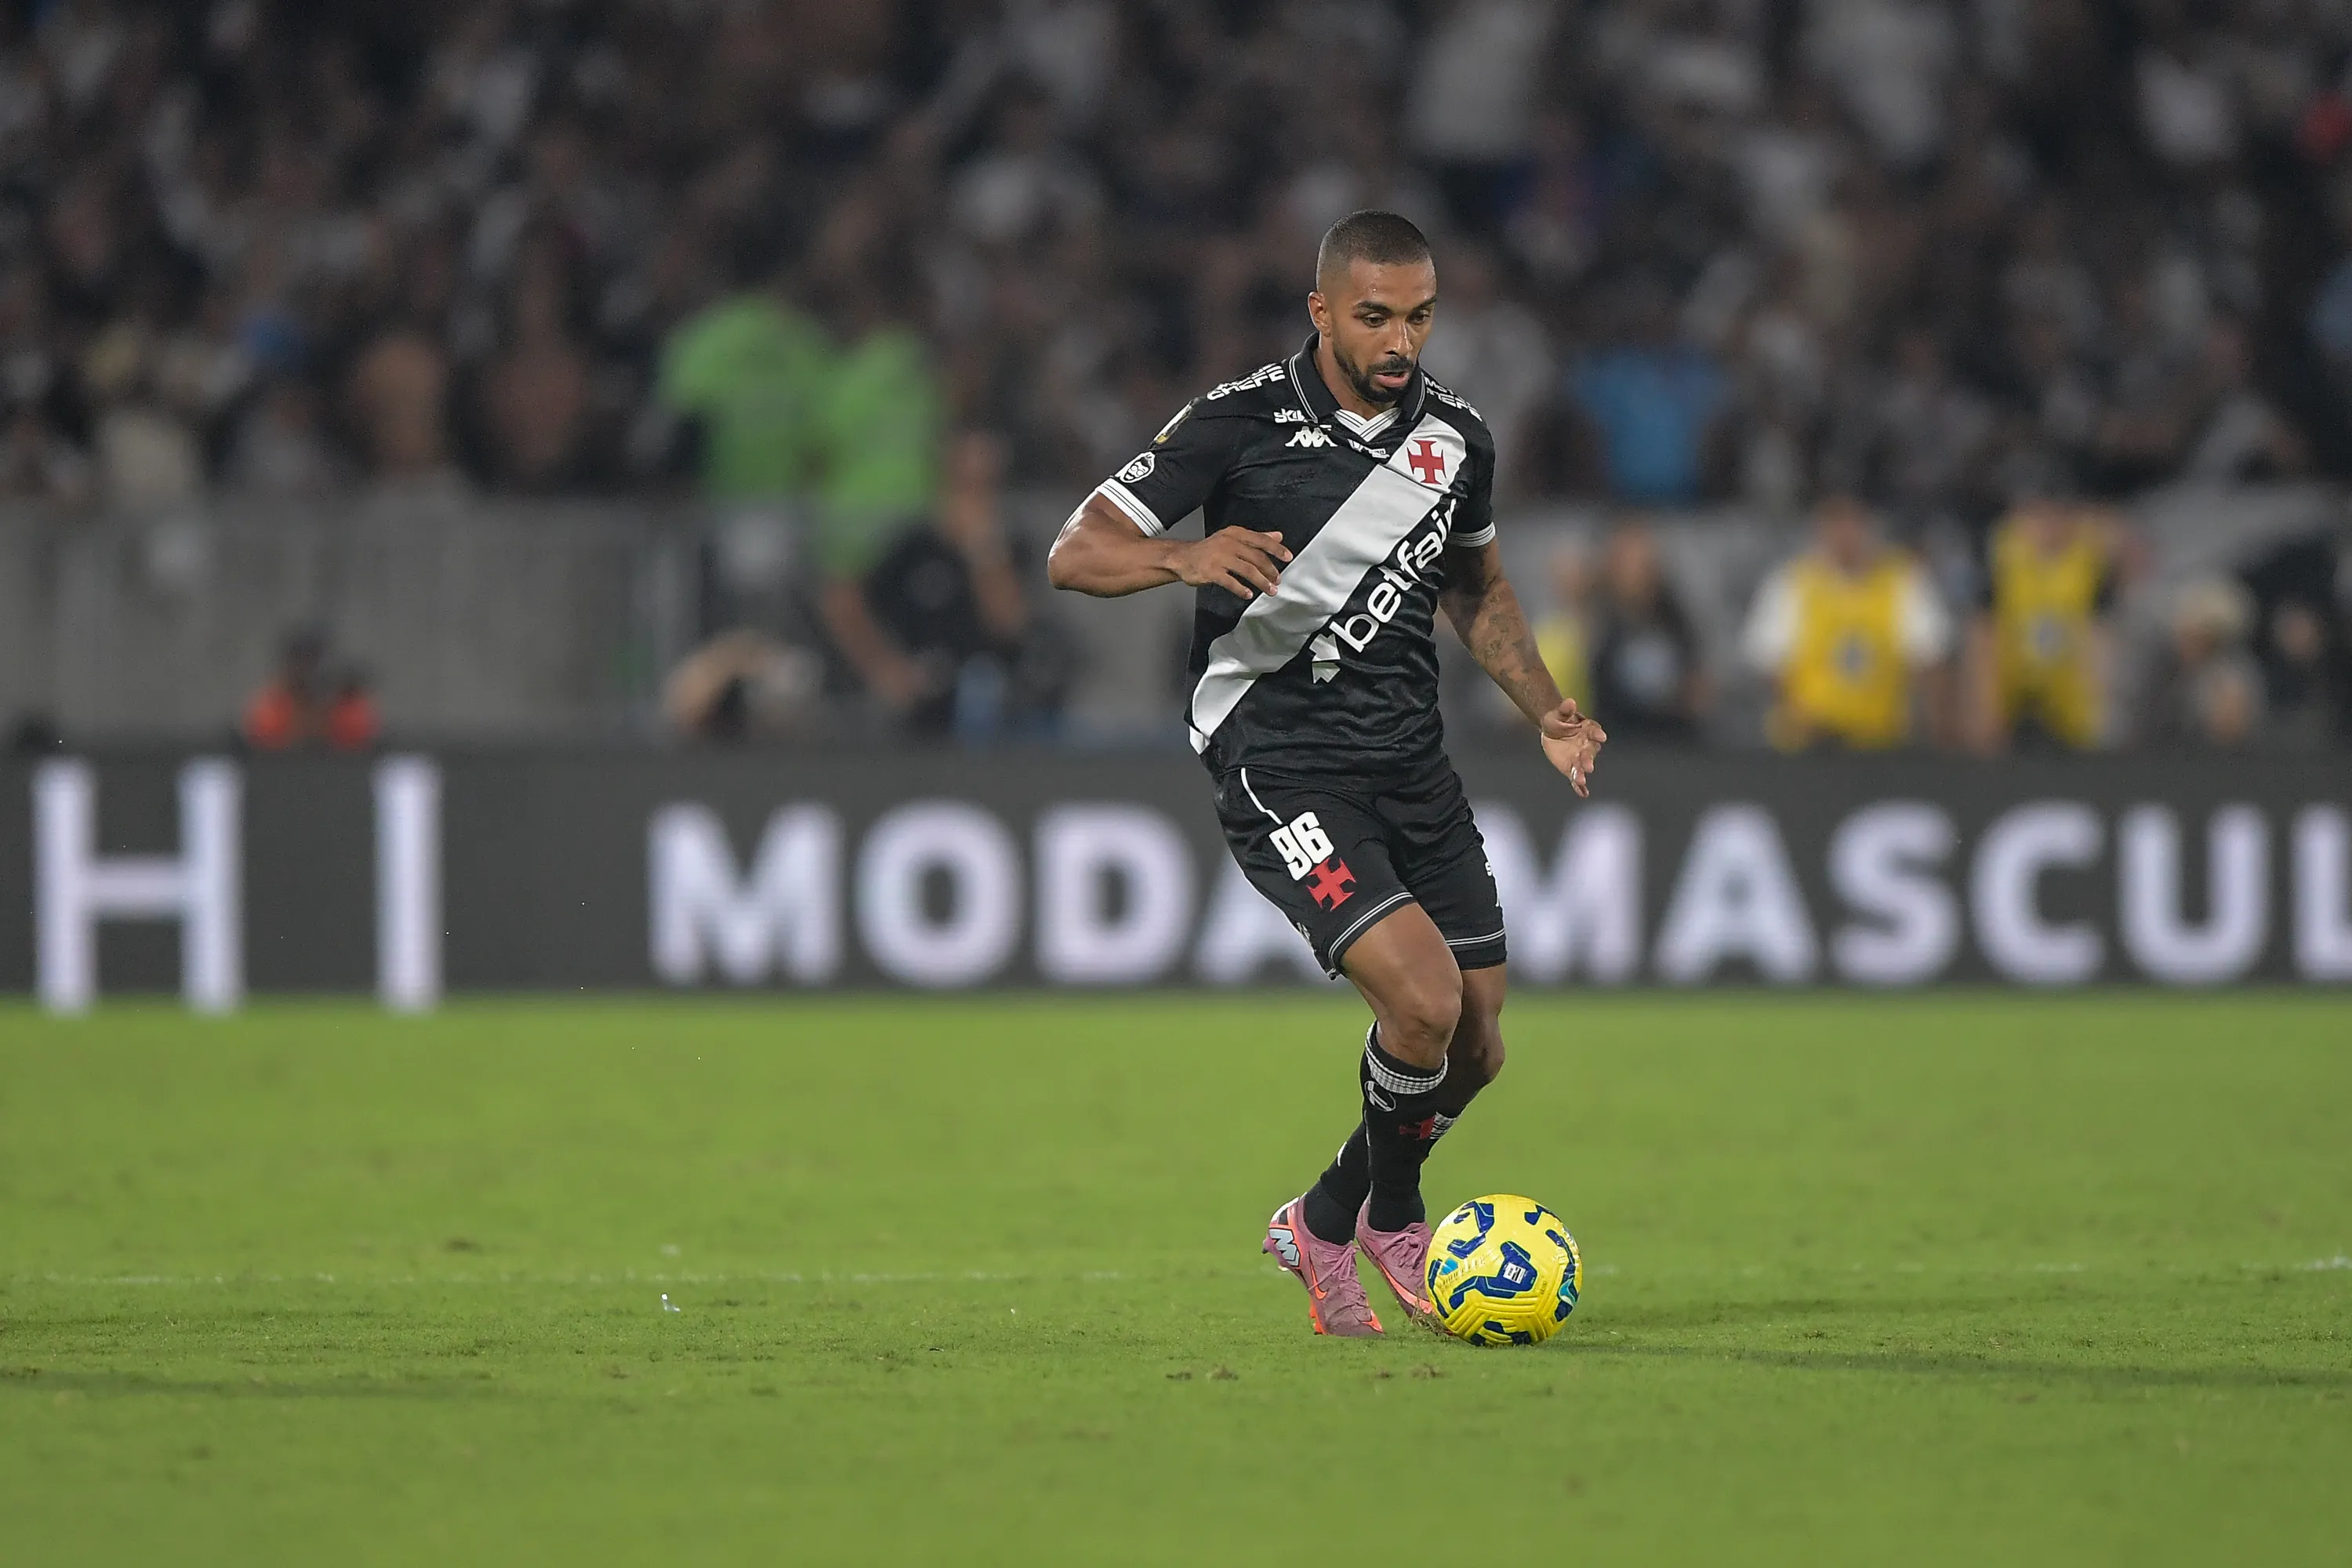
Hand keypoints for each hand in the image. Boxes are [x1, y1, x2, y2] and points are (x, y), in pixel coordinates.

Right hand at [1173, 527, 1291, 598]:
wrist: (1182, 557)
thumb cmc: (1209, 549)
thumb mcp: (1233, 538)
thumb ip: (1256, 538)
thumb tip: (1278, 536)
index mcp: (1235, 534)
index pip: (1261, 540)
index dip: (1276, 549)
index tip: (1288, 557)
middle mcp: (1228, 543)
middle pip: (1256, 557)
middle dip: (1270, 570)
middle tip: (1277, 580)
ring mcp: (1219, 557)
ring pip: (1247, 570)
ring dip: (1261, 582)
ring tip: (1270, 590)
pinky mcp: (1211, 572)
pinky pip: (1230, 582)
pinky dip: (1241, 589)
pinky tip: (1248, 594)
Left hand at [1538, 697, 1606, 797]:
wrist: (1552, 730)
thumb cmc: (1558, 719)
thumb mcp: (1558, 713)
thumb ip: (1564, 709)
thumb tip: (1569, 701)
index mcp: (1588, 729)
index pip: (1595, 731)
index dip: (1597, 734)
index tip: (1601, 736)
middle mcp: (1588, 745)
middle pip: (1590, 753)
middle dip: (1588, 760)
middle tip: (1589, 766)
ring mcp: (1580, 758)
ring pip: (1583, 767)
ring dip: (1583, 774)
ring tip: (1581, 780)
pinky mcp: (1573, 768)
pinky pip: (1577, 778)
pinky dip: (1580, 786)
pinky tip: (1583, 793)